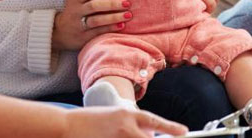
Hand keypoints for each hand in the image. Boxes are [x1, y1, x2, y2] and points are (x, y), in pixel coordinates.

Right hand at [52, 0, 130, 50]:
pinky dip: (110, 29)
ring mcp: (80, 25)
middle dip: (112, 4)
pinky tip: (121, 25)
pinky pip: (97, 32)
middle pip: (94, 6)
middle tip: (127, 3)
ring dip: (113, 17)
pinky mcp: (83, 37)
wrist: (59, 33)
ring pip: (96, 20)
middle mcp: (77, 11)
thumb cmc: (72, 11)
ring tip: (128, 15)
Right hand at [65, 107, 186, 137]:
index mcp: (127, 115)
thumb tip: (150, 135)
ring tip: (116, 135)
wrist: (67, 126)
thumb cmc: (91, 121)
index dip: (171, 127)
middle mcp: (126, 128)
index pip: (155, 121)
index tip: (184, 132)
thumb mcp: (115, 116)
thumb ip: (133, 124)